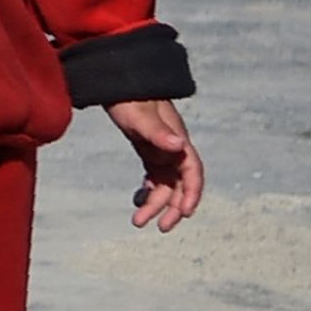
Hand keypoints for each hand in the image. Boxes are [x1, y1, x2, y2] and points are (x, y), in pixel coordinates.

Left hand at [109, 97, 203, 230]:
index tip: (184, 212)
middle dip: (173, 207)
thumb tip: (179, 145)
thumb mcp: (140, 115)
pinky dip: (150, 192)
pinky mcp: (150, 151)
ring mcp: (162, 151)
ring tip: (139, 221)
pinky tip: (139, 202)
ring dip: (157, 204)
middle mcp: (173, 148)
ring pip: (166, 184)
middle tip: (161, 227)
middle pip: (180, 184)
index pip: (192, 172)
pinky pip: (155, 178)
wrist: (118, 82)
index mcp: (177, 140)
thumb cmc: (129, 96)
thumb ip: (158, 132)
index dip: (192, 193)